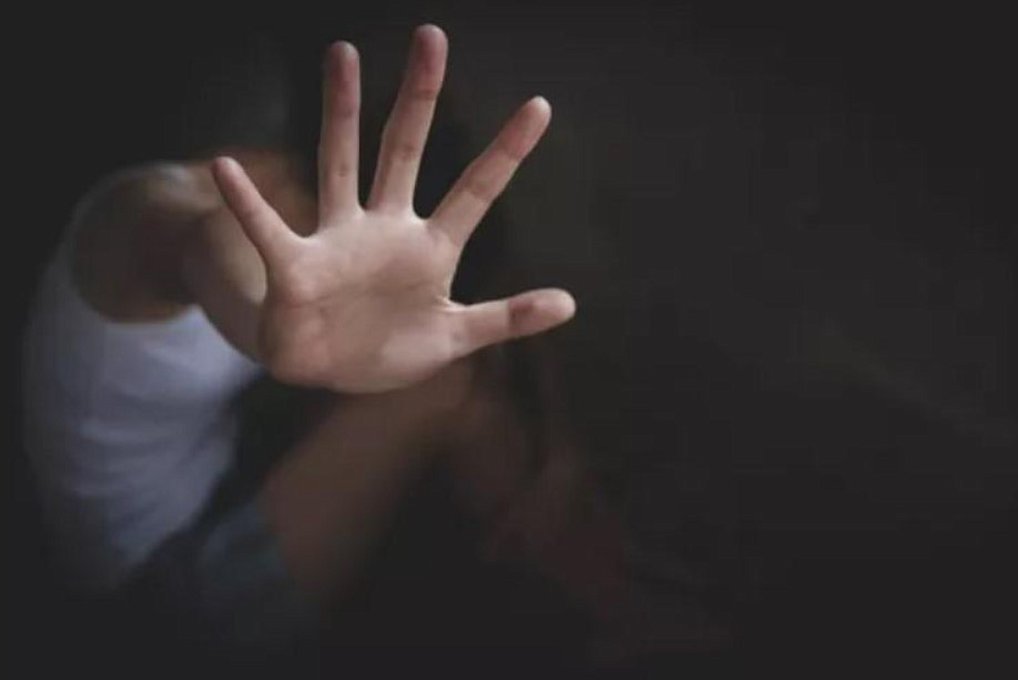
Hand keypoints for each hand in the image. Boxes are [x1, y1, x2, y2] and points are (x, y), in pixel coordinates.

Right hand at [211, 25, 574, 392]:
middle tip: (432, 36)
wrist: (328, 374)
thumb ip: (507, 318)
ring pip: (341, 162)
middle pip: (405, 150)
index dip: (507, 152)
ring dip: (343, 112)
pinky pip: (268, 228)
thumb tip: (571, 302)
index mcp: (431, 247)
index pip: (477, 190)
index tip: (540, 105)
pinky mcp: (296, 267)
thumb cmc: (390, 347)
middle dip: (419, 98)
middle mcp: (385, 229)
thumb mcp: (456, 337)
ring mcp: (339, 241)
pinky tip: (226, 167)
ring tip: (345, 53)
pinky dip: (247, 203)